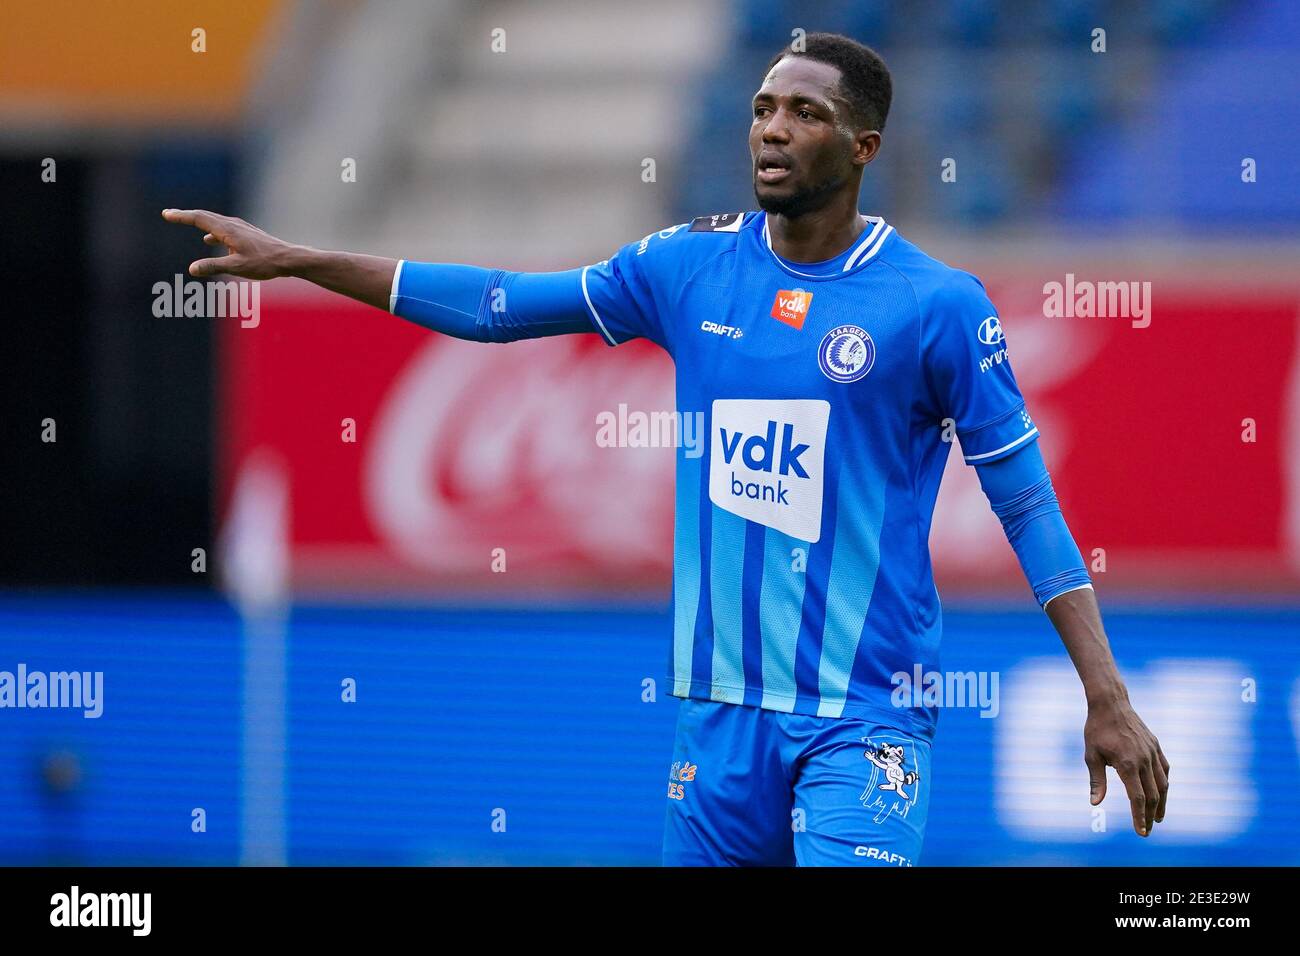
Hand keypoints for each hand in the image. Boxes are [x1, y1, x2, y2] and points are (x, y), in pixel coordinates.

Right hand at [161, 208, 294, 279]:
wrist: (288, 259)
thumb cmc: (264, 263)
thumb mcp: (236, 267)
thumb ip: (213, 266)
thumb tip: (192, 269)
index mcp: (227, 230)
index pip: (198, 219)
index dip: (181, 216)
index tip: (166, 214)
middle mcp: (232, 225)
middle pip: (204, 217)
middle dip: (186, 216)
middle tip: (169, 215)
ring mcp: (240, 228)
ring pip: (214, 221)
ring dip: (198, 221)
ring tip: (186, 222)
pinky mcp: (246, 234)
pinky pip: (223, 229)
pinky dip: (212, 231)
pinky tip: (209, 239)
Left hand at [1084, 698, 1168, 836]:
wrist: (1111, 703)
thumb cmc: (1097, 729)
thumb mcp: (1091, 755)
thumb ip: (1096, 780)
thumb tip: (1095, 804)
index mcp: (1127, 764)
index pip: (1137, 798)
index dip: (1140, 817)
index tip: (1141, 832)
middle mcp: (1144, 760)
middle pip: (1153, 795)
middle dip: (1150, 815)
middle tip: (1148, 829)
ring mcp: (1152, 752)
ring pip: (1163, 784)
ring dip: (1162, 803)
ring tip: (1158, 817)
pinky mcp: (1156, 746)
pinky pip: (1165, 769)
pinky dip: (1164, 783)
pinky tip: (1161, 792)